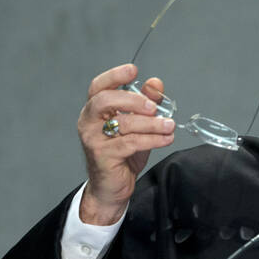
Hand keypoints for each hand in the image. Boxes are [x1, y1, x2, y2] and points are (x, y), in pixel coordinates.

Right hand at [77, 64, 174, 224]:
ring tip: (169, 126)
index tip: (133, 70)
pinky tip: (166, 138)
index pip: (98, 87)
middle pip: (105, 100)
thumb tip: (156, 83)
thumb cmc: (123, 153)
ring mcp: (93, 140)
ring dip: (151, 123)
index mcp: (95, 110)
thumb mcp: (138, 125)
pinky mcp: (103, 156)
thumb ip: (146, 103)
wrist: (112, 187)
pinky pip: (130, 143)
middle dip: (133, 100)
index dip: (114, 76)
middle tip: (154, 107)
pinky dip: (152, 139)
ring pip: (122, 123)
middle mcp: (89, 122)